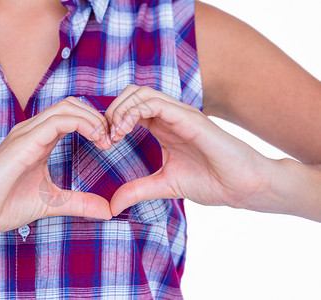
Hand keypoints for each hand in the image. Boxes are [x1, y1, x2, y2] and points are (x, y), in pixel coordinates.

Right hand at [0, 97, 112, 238]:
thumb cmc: (5, 206)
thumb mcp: (53, 202)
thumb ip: (79, 202)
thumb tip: (108, 210)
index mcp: (39, 140)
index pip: (72, 115)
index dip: (95, 123)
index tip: (111, 144)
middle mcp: (32, 130)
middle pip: (72, 104)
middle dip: (97, 117)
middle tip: (112, 140)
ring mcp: (26, 133)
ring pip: (67, 106)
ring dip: (93, 119)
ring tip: (106, 140)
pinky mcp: (23, 141)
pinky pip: (58, 121)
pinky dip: (83, 124)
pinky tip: (96, 139)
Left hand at [105, 85, 273, 214]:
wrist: (243, 187)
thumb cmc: (212, 182)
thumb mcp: (164, 185)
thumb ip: (137, 190)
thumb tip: (112, 206)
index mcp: (163, 127)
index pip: (130, 108)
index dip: (112, 120)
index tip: (104, 143)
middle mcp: (170, 115)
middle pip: (131, 93)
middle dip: (111, 111)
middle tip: (105, 137)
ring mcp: (180, 114)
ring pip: (140, 93)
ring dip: (119, 110)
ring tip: (113, 135)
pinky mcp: (190, 118)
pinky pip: (155, 103)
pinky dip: (133, 113)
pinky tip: (124, 132)